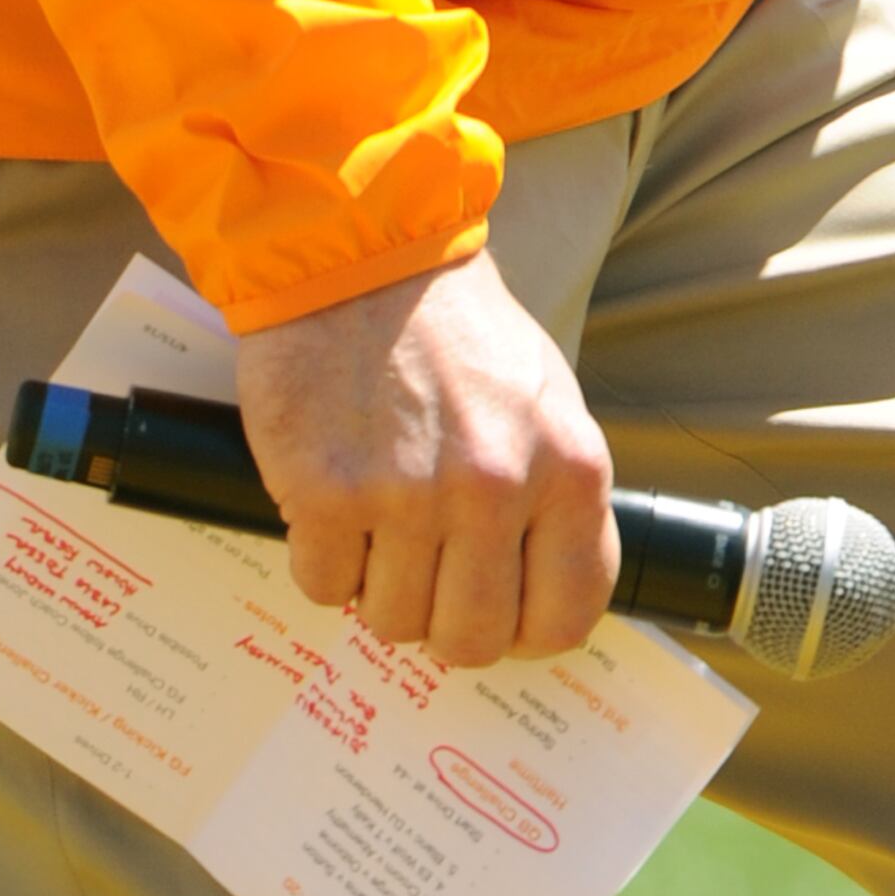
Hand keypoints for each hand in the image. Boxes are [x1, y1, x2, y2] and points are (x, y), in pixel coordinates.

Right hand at [234, 250, 617, 666]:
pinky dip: (324, 561)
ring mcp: (407, 497)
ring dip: (380, 588)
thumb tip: (546, 595)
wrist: (365, 257)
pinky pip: (325, 585)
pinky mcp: (324, 493)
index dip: (527, 632)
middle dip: (445, 623)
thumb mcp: (549, 403)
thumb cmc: (459, 333)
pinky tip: (334, 508)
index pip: (566, 615)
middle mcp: (495, 491)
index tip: (501, 618)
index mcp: (570, 471)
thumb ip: (556, 498)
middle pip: (472, 638)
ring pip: (393, 620)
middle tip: (425, 579)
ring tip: (378, 527)